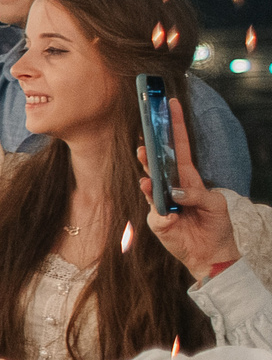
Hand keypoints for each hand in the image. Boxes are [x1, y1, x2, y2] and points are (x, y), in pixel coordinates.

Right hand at [140, 98, 236, 280]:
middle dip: (151, 145)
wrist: (211, 255)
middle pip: (158, 161)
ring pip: (149, 180)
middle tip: (146, 130)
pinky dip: (156, 203)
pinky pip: (153, 208)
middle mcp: (172, 187)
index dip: (175, 126)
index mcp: (189, 179)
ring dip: (145, 167)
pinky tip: (159, 202)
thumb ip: (196, 195)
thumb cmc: (216, 227)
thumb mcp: (215, 206)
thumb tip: (173, 192)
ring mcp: (161, 202)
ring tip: (142, 154)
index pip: (180, 147)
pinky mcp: (157, 220)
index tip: (171, 104)